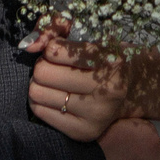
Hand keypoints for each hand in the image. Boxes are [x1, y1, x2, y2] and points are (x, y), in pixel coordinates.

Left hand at [26, 26, 128, 142]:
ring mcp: (96, 114)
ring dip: (40, 84)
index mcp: (110, 60)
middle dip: (44, 66)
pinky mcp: (83, 132)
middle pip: (43, 73)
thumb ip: (56, 27)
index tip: (60, 50)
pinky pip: (40, 113)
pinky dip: (42, 102)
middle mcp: (107, 90)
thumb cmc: (102, 57)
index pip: (55, 51)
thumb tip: (29, 45)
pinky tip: (55, 97)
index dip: (51, 48)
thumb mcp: (86, 33)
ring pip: (37, 93)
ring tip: (54, 82)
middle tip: (55, 67)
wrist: (130, 91)